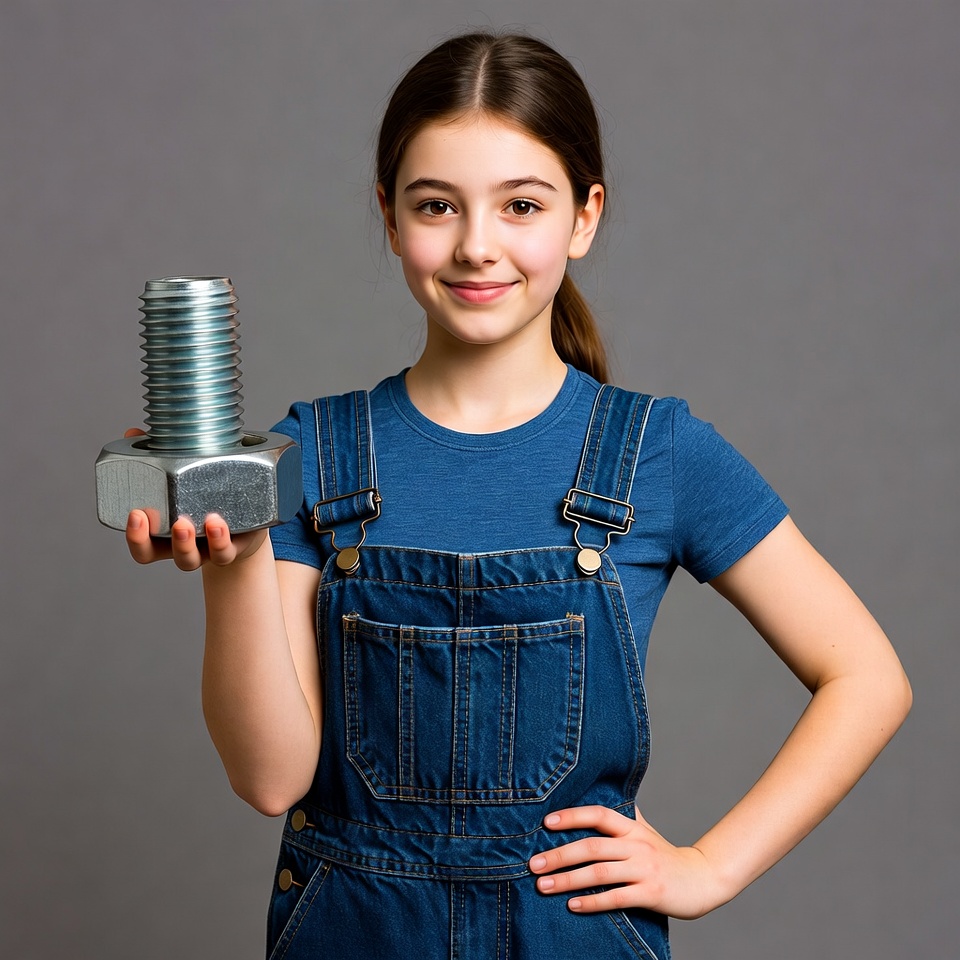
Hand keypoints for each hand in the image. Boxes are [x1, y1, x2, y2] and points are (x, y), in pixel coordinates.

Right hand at [122, 429, 267, 569]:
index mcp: (165, 533)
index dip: (134, 536)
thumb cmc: (209, 497)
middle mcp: (183, 545)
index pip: (142, 545)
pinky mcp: (233, 546)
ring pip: (190, 559)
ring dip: (186, 543)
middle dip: (148, 540)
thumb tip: (134, 433)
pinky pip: (224, 552)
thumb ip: (160, 455)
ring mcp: (207, 549)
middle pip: (156, 555)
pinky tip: (218, 523)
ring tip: (188, 523)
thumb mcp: (185, 475)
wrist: (251, 521)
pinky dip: (220, 541)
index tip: (135, 513)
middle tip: (150, 517)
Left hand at [528, 805, 726, 919]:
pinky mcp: (651, 893)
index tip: (546, 822)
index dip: (572, 816)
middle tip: (533, 864)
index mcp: (632, 828)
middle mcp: (636, 845)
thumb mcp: (645, 832)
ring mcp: (644, 868)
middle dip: (559, 855)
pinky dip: (592, 902)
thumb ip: (623, 818)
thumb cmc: (665, 856)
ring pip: (599, 872)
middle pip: (592, 846)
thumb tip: (597, 794)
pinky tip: (572, 905)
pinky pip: (616, 897)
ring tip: (544, 886)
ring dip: (568, 880)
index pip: (599, 815)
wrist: (702, 880)